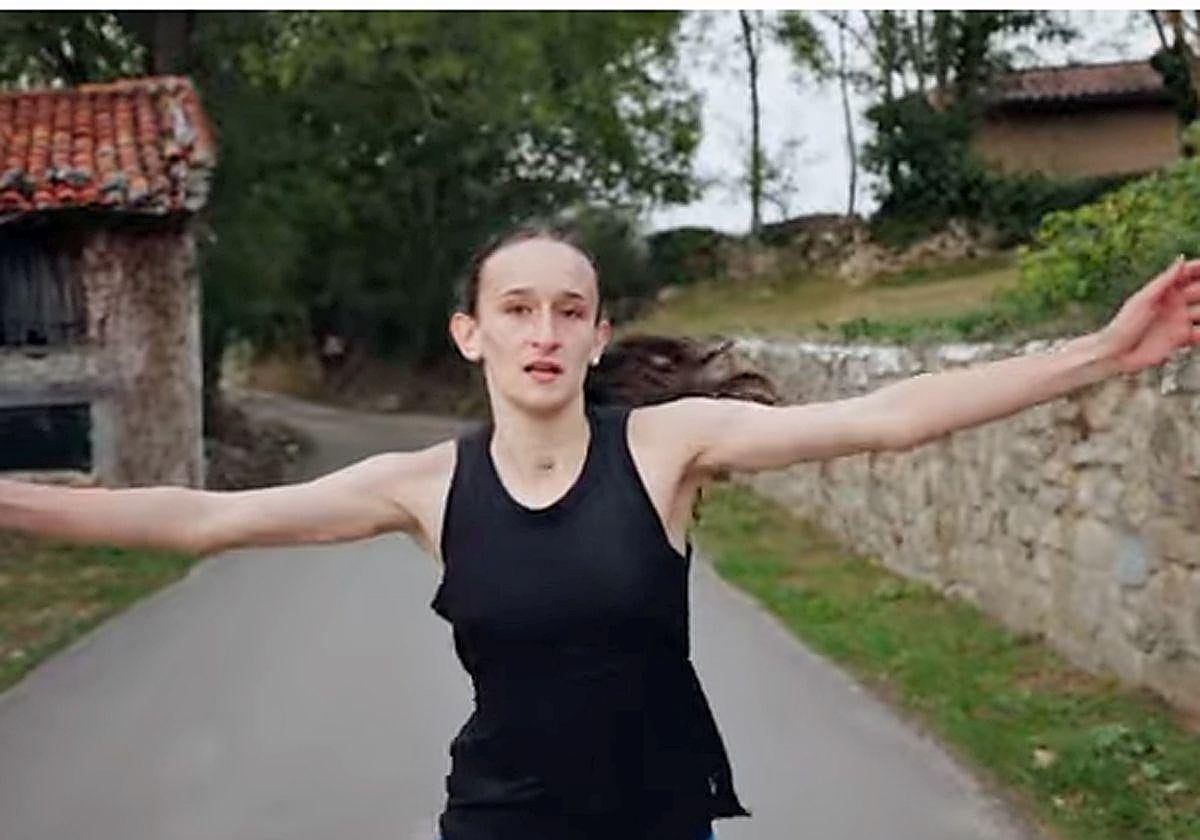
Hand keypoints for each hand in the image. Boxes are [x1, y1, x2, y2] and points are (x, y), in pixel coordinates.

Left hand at [1095, 256, 1199, 374]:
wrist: (1116, 354)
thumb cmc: (1125, 324)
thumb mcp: (1144, 300)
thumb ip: (1165, 281)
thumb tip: (1181, 258)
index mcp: (1164, 291)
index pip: (1187, 274)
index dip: (1198, 268)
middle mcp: (1174, 304)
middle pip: (1199, 292)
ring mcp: (1178, 321)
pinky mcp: (1181, 339)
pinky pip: (1199, 333)